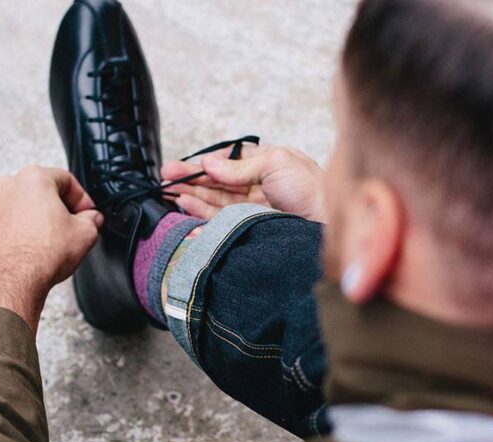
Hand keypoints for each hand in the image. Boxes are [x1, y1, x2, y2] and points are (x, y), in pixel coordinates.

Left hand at [0, 166, 102, 332]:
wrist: (15, 279)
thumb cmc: (42, 254)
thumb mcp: (85, 233)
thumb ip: (92, 219)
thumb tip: (92, 219)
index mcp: (34, 177)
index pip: (66, 180)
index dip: (82, 198)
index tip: (88, 212)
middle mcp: (9, 185)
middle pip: (44, 189)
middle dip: (61, 206)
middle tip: (74, 224)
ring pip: (26, 204)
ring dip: (42, 217)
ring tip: (55, 237)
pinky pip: (12, 219)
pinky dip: (25, 227)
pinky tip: (37, 243)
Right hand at [161, 145, 326, 221]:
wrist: (326, 223)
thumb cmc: (312, 189)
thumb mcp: (276, 163)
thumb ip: (240, 166)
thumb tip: (209, 164)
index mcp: (267, 164)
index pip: (228, 162)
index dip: (203, 164)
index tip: (181, 166)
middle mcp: (259, 185)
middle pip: (217, 181)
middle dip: (190, 179)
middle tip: (165, 178)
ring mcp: (253, 208)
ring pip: (215, 201)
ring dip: (192, 196)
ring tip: (170, 193)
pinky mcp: (250, 227)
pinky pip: (220, 220)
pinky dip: (201, 214)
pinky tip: (186, 208)